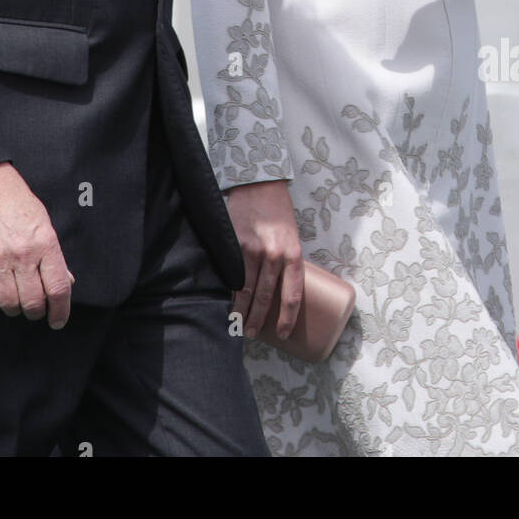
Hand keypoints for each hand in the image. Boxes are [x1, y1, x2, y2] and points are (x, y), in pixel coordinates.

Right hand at [0, 162, 74, 328]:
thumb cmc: (17, 200)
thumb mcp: (44, 223)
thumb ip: (54, 255)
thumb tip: (65, 282)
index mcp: (45, 243)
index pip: (58, 288)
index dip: (61, 311)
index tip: (58, 320)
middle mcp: (23, 255)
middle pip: (33, 302)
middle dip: (37, 312)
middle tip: (37, 310)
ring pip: (10, 303)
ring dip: (16, 308)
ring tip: (17, 301)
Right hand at [225, 180, 303, 339]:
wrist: (260, 185)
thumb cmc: (279, 213)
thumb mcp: (292, 237)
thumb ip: (286, 262)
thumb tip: (278, 290)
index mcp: (293, 254)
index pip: (292, 295)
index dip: (287, 318)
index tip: (282, 333)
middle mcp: (273, 255)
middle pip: (265, 297)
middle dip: (258, 319)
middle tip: (252, 333)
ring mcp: (252, 250)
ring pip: (245, 289)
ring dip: (241, 309)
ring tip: (237, 324)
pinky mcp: (234, 244)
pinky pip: (231, 273)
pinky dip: (228, 290)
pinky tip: (225, 301)